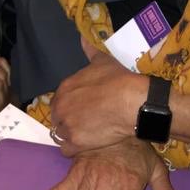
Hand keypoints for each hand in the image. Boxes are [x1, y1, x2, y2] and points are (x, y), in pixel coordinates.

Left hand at [50, 37, 140, 155]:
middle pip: (58, 119)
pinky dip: (74, 149)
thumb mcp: (103, 61)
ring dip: (71, 135)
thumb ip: (90, 51)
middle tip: (86, 123)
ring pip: (60, 134)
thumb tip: (83, 39)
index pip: (59, 101)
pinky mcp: (75, 142)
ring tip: (88, 135)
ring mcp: (66, 125)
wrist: (131, 102)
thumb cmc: (118, 79)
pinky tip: (87, 145)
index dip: (70, 106)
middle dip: (68, 121)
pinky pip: (66, 150)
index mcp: (64, 88)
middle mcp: (61, 107)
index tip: (82, 109)